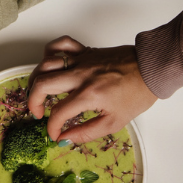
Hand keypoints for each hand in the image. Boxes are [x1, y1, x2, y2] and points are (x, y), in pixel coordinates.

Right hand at [27, 35, 156, 143]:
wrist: (149, 69)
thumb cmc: (135, 95)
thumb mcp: (114, 122)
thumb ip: (87, 132)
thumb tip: (66, 138)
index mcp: (88, 94)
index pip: (58, 112)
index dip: (52, 127)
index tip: (54, 134)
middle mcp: (80, 74)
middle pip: (43, 83)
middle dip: (33, 101)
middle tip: (37, 112)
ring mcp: (81, 59)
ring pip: (46, 62)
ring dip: (36, 77)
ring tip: (38, 90)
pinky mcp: (84, 50)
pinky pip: (60, 44)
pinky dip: (50, 51)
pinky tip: (50, 63)